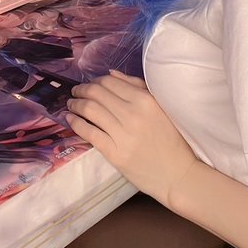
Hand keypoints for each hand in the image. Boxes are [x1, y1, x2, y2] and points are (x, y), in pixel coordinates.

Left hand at [65, 70, 196, 207]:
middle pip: (96, 93)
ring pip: (90, 110)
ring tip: (71, 104)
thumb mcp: (161, 107)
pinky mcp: (115, 153)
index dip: (95, 81)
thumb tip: (111, 74)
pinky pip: (89, 133)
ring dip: (75, 104)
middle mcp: (133, 113)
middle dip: (81, 90)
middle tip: (75, 92)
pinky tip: (70, 119)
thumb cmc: (172, 139)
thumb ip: (137, 87)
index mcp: (145, 100)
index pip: (110, 82)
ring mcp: (123, 134)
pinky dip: (75, 123)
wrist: (178, 173)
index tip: (89, 85)